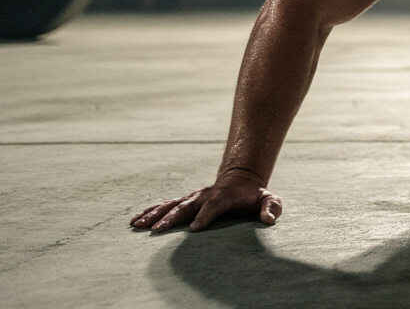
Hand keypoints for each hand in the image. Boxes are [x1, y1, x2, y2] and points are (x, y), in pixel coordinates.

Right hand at [130, 170, 281, 232]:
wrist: (241, 178)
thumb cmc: (254, 194)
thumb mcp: (268, 198)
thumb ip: (271, 207)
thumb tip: (268, 219)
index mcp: (224, 196)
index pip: (214, 206)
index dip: (205, 216)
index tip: (194, 229)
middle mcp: (206, 195)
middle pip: (187, 206)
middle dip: (172, 217)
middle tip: (158, 230)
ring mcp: (194, 197)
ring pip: (172, 204)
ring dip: (156, 214)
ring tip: (138, 224)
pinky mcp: (187, 200)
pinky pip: (167, 204)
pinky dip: (152, 210)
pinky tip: (138, 219)